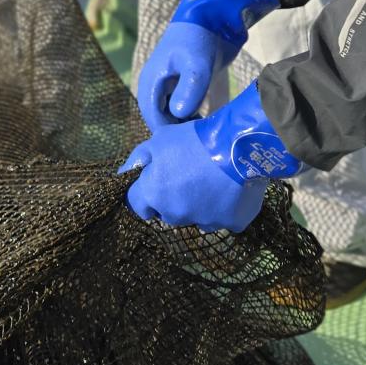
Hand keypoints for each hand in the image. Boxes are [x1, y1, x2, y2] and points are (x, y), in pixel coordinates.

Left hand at [120, 127, 271, 232]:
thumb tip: (126, 173)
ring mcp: (205, 222)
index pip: (137, 206)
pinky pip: (224, 220)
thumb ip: (139, 159)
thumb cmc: (193, 140)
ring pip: (196, 219)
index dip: (144, 195)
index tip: (155, 185)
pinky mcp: (233, 224)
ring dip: (199, 207)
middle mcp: (176, 214)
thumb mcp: (158, 140)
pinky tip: (231, 191)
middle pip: (167, 213)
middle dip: (173, 200)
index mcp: (153, 195)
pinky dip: (225, 210)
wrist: (239, 144)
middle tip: (188, 178)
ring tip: (212, 183)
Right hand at [135, 0, 277, 131]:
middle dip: (175, 130)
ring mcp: (170, 83)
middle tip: (199, 141)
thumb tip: (178, 116)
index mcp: (151, 80)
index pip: (152, 116)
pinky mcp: (184, 82)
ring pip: (171, 113)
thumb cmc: (200, 39)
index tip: (188, 144)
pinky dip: (190, 116)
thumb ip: (188, 91)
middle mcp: (157, 84)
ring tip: (205, 133)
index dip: (167, 132)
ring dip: (184, 124)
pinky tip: (206, 122)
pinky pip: (182, 107)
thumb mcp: (197, 66)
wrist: (213, 16)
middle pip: (160, 116)